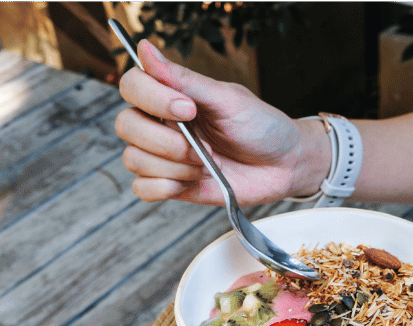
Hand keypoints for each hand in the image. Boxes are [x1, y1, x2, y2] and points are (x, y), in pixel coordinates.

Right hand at [115, 40, 327, 205]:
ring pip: (134, 159)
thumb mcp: (227, 99)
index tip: (189, 109)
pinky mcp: (173, 185)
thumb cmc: (262, 127)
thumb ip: (185, 79)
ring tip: (207, 164)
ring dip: (174, 166)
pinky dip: (164, 186)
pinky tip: (191, 181)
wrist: (286, 165)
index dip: (153, 98)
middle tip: (203, 146)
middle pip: (126, 125)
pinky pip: (142, 189)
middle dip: (166, 141)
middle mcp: (162, 124)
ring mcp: (165, 156)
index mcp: (172, 95)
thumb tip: (145, 48)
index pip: (133, 86)